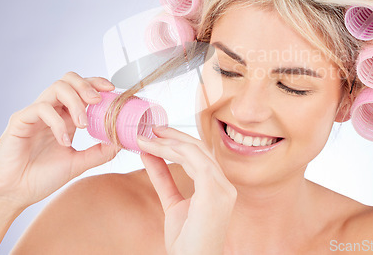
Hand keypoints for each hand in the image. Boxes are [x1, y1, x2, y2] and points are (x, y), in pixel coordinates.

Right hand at [0, 71, 120, 209]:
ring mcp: (35, 114)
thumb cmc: (40, 178)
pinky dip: (58, 122)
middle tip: (98, 101)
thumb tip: (122, 142)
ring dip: (76, 102)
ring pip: (57, 88)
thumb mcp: (78, 163)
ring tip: (83, 125)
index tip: (112, 89)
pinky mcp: (20, 121)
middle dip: (87, 86)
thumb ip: (99, 152)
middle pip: (69, 80)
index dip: (96, 84)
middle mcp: (51, 111)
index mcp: (65, 117)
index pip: (81, 89)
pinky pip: (41, 108)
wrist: (13, 195)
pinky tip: (63, 140)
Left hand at [137, 127, 236, 254]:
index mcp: (218, 188)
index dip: (179, 141)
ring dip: (168, 143)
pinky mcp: (214, 194)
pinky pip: (196, 162)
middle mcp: (224, 186)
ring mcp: (222, 190)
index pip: (201, 155)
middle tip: (151, 130)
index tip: (158, 134)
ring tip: (147, 140)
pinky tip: (154, 150)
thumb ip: (164, 179)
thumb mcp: (173, 204)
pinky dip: (173, 153)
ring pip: (195, 152)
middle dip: (174, 136)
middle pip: (200, 149)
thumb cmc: (186, 242)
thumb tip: (150, 156)